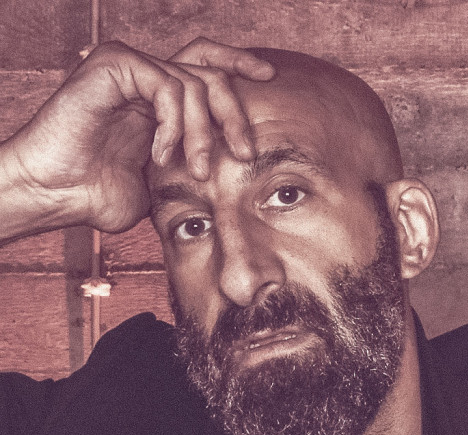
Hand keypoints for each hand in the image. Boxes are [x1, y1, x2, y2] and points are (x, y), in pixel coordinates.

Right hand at [0, 38, 274, 235]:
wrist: (54, 193)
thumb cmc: (95, 195)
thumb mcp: (160, 187)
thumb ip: (189, 169)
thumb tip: (230, 180)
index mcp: (156, 97)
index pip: (206, 66)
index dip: (239, 66)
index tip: (271, 79)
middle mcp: (144, 74)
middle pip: (209, 68)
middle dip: (235, 111)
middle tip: (245, 152)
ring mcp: (128, 66)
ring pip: (191, 83)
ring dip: (203, 133)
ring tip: (198, 171)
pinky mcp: (113, 65)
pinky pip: (166, 84)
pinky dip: (173, 123)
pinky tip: (162, 154)